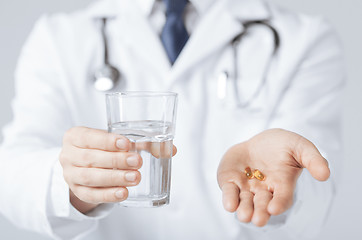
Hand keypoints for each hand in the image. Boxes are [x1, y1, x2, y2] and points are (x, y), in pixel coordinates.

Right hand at [60, 127, 175, 212]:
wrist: (84, 165)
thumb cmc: (104, 148)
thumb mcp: (116, 141)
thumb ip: (143, 142)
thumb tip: (172, 149)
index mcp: (75, 136)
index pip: (89, 137)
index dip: (107, 141)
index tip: (126, 143)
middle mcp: (68, 155)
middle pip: (91, 158)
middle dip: (116, 160)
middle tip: (138, 162)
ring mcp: (70, 175)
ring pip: (91, 178)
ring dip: (114, 178)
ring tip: (135, 177)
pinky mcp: (77, 191)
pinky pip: (92, 195)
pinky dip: (108, 195)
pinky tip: (124, 193)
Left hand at [217, 129, 329, 226]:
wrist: (258, 142)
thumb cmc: (282, 146)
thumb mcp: (299, 146)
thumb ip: (313, 159)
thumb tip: (325, 174)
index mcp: (282, 184)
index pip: (282, 197)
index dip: (279, 203)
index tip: (274, 209)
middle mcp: (264, 190)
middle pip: (262, 204)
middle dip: (260, 212)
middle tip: (258, 220)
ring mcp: (246, 188)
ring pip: (245, 202)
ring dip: (244, 209)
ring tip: (244, 215)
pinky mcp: (230, 182)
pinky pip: (229, 192)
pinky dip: (229, 198)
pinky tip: (229, 205)